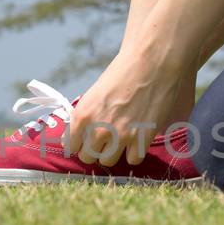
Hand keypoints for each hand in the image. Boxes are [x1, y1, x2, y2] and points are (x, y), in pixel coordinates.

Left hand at [65, 48, 186, 166]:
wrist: (152, 62)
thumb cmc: (124, 71)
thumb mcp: (95, 93)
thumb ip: (88, 116)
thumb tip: (81, 132)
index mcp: (82, 115)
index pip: (71, 146)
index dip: (79, 143)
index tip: (86, 140)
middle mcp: (98, 129)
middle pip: (88, 157)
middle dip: (94, 149)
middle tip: (104, 139)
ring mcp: (120, 136)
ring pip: (108, 161)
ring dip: (113, 152)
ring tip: (121, 138)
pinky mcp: (142, 139)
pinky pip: (132, 160)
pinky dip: (135, 152)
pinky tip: (137, 138)